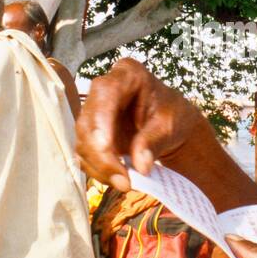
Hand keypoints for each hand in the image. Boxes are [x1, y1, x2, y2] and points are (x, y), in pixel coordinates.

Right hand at [76, 58, 206, 190]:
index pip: (105, 93)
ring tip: (125, 183)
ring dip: (100, 167)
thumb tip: (140, 166)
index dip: (100, 122)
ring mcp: (94, 112)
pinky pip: (85, 154)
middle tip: (124, 181)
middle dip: (102, 155)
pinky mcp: (91, 134)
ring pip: (83, 142)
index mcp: (127, 74)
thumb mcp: (170, 126)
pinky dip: (100, 170)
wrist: (170, 125)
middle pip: (88, 122)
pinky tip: (118, 178)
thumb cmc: (173, 117)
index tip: (107, 149)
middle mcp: (104, 89)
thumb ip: (154, 142)